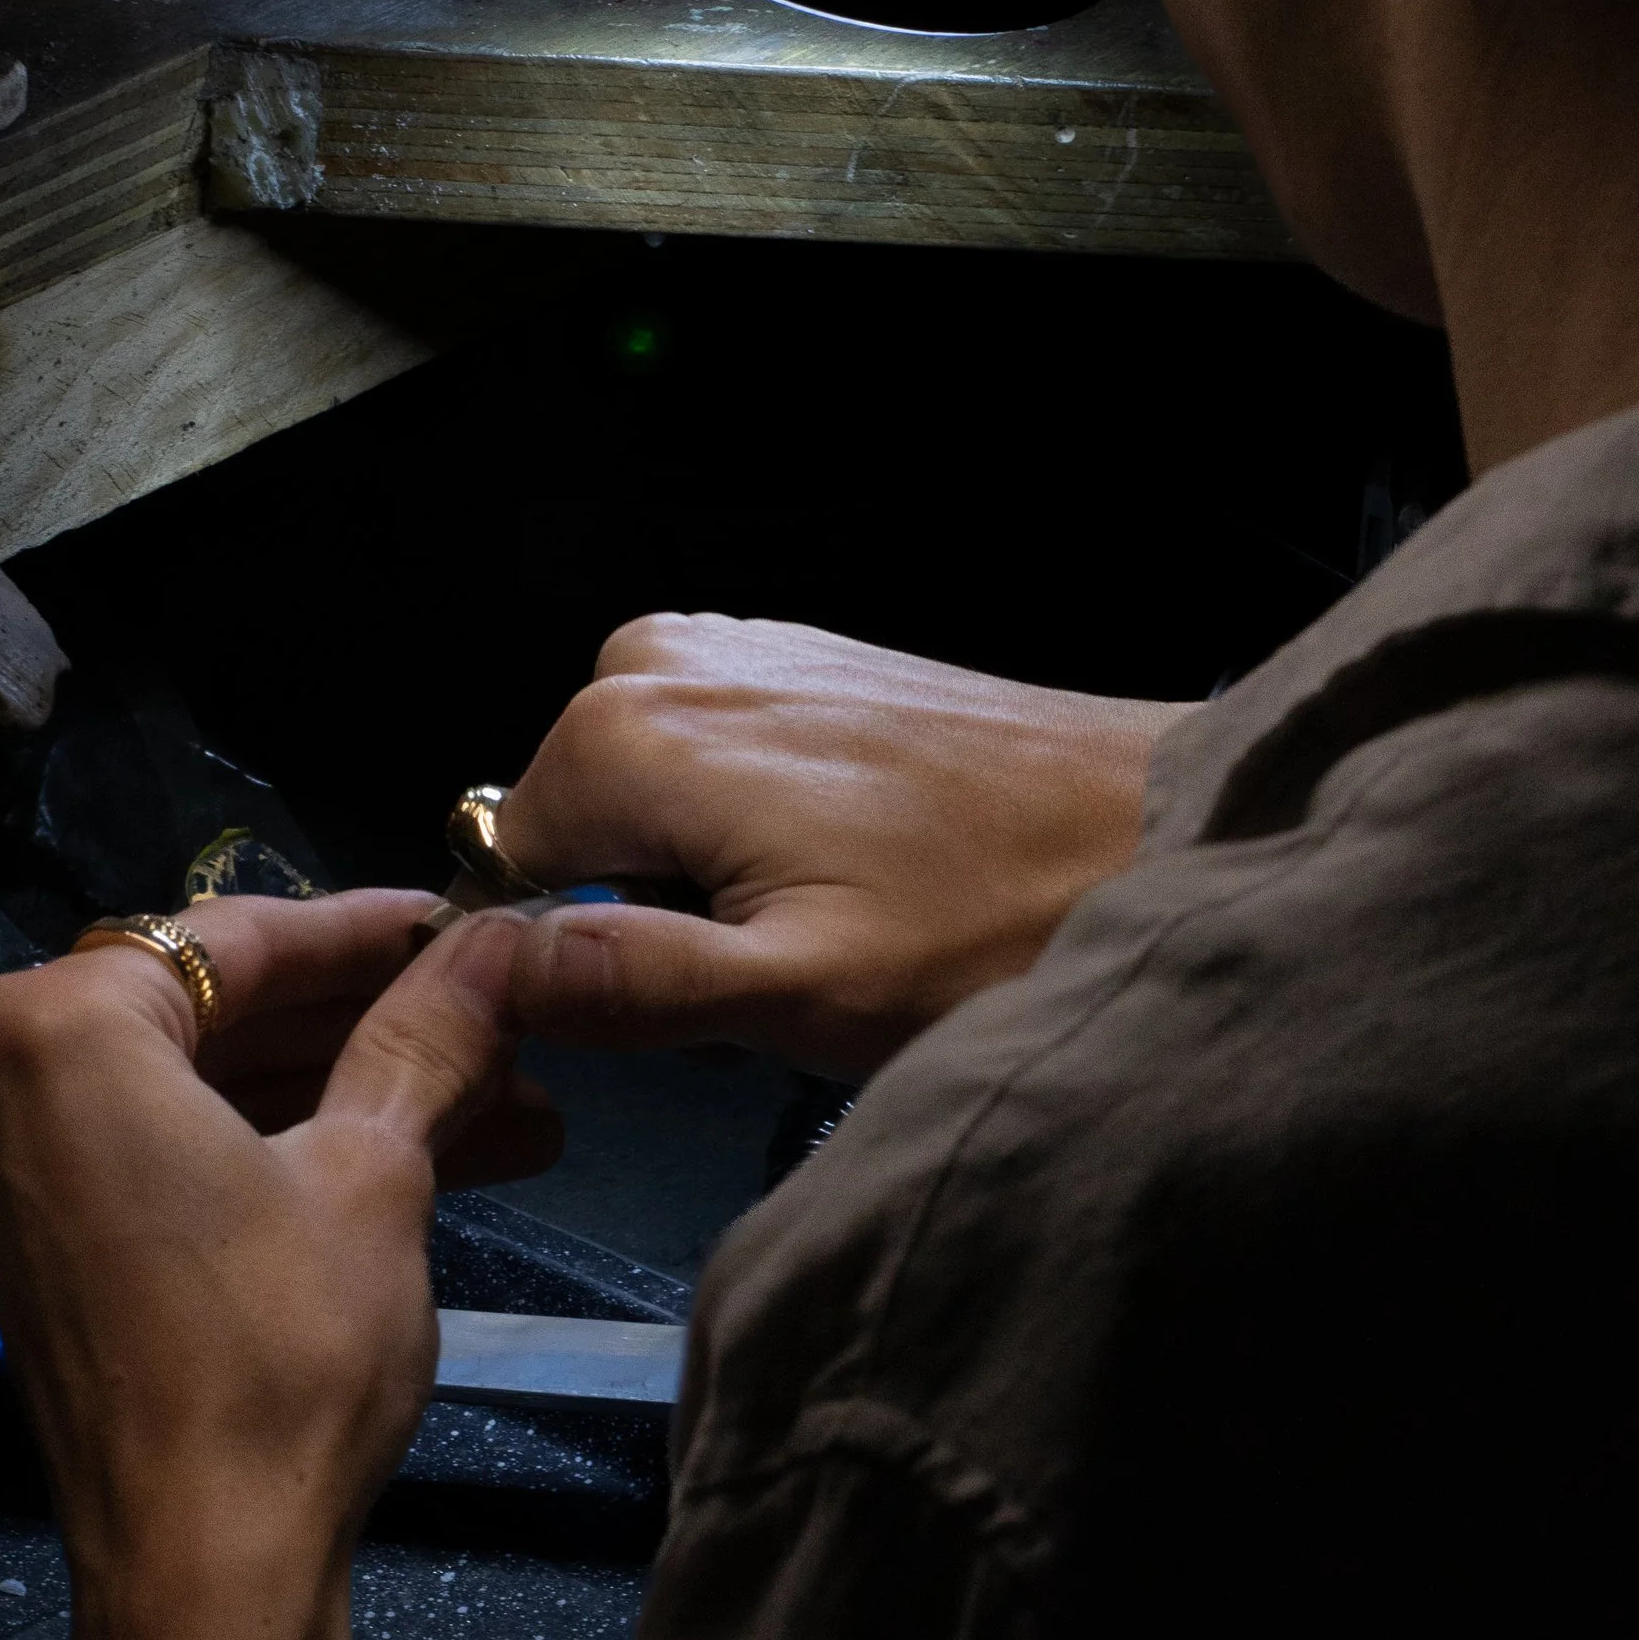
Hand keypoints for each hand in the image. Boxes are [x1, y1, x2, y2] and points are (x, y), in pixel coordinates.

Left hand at [0, 901, 535, 1639]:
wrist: (203, 1571)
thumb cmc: (281, 1353)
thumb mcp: (374, 1173)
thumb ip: (428, 1036)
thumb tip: (500, 942)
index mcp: (58, 1032)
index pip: (236, 939)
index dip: (369, 930)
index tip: (467, 923)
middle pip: (216, 1012)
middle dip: (371, 1022)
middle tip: (500, 1019)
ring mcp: (11, 1180)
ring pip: (206, 1093)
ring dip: (348, 1094)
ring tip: (509, 1107)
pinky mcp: (43, 1256)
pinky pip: (172, 1160)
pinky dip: (282, 1154)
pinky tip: (431, 1161)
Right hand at [493, 614, 1191, 1078]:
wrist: (1149, 825)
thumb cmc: (997, 920)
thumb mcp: (797, 993)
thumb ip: (627, 982)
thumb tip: (489, 971)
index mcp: (631, 734)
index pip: (502, 873)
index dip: (581, 957)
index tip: (691, 993)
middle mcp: (663, 661)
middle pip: (575, 831)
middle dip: (655, 907)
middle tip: (781, 956)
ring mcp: (735, 646)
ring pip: (644, 801)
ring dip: (712, 873)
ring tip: (833, 909)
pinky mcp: (798, 657)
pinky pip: (711, 760)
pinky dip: (760, 824)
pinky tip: (859, 861)